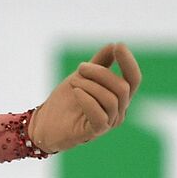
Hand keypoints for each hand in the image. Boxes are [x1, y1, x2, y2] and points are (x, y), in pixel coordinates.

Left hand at [27, 42, 141, 152]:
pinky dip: (87, 101)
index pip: (133, 79)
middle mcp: (119, 110)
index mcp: (118, 96)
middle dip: (100, 73)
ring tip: (73, 83)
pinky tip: (76, 93)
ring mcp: (108, 122)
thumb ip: (99, 63)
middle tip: (80, 68)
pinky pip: (100, 116)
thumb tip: (114, 45)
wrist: (43, 122)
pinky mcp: (95, 132)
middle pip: (122, 87)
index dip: (129, 62)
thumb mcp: (81, 76)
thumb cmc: (65, 101)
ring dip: (90, 86)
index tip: (119, 45)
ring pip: (111, 100)